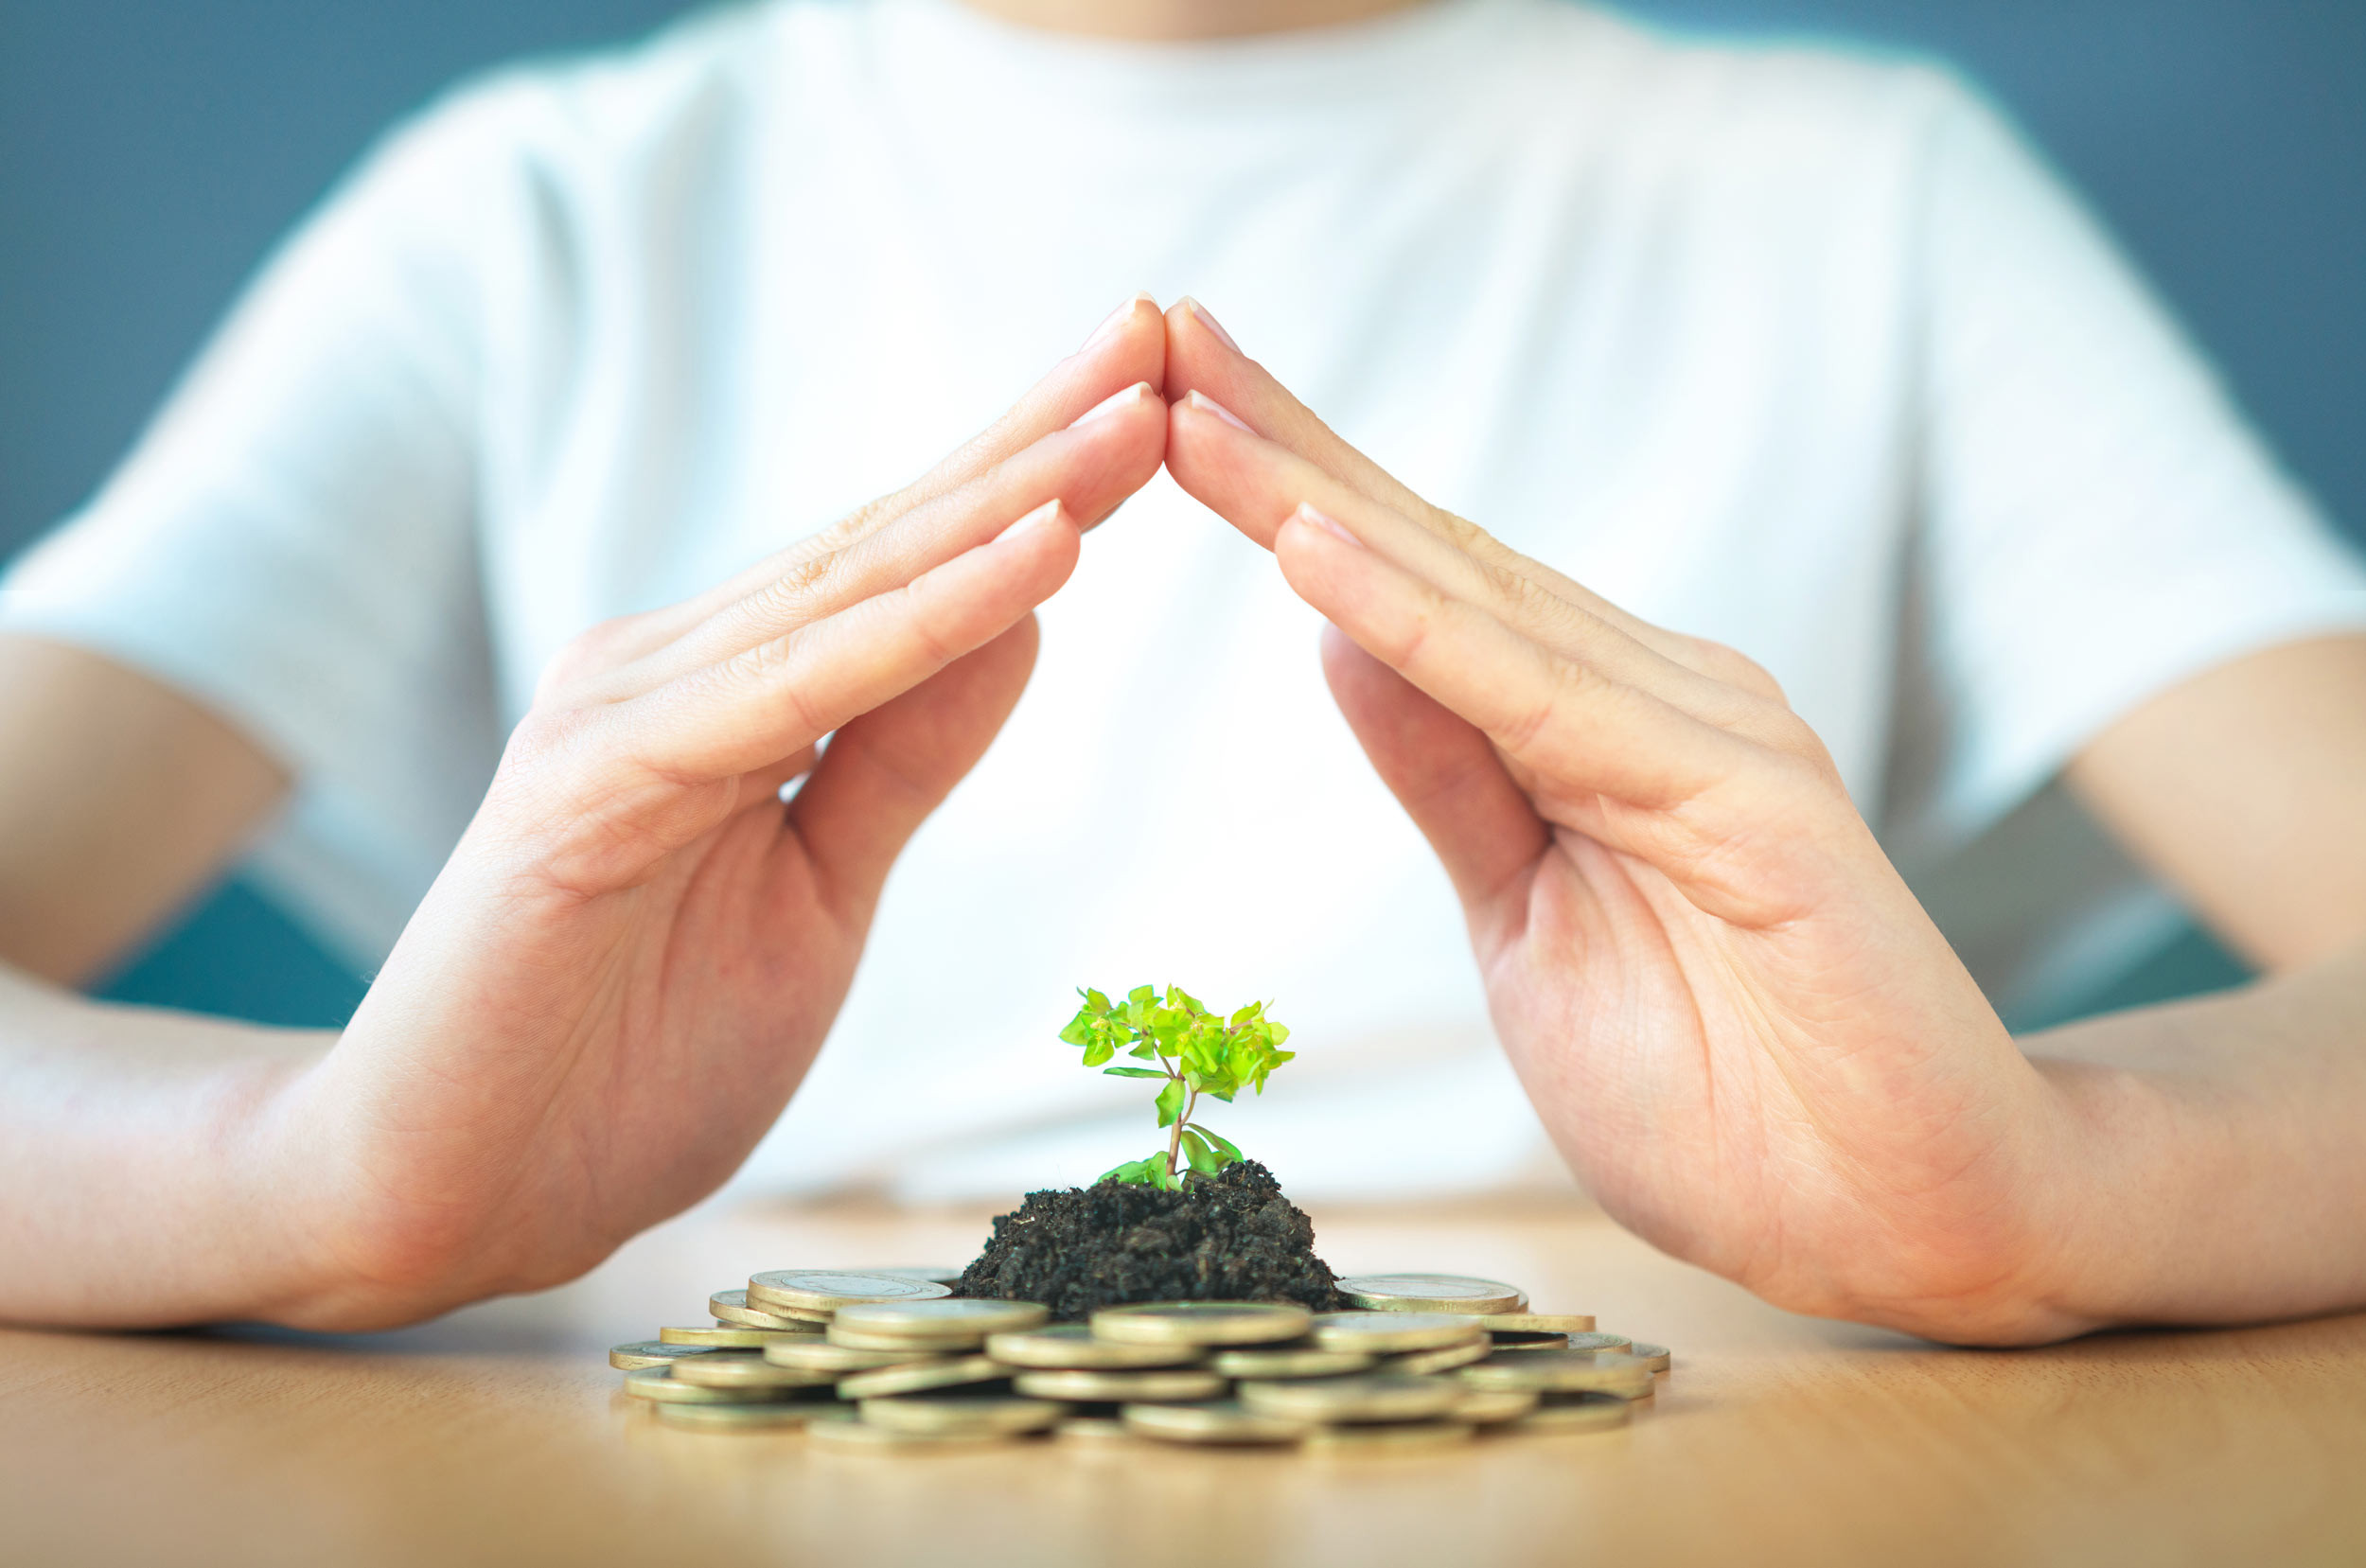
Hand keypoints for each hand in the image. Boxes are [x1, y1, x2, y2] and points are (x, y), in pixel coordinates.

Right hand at [266, 301, 1169, 1328]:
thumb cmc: (626, 1049)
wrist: (447, 1189)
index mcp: (733, 691)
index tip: (1162, 398)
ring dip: (1007, 497)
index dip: (1035, 475)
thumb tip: (1027, 613)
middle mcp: (677, 667)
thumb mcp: (821, 893)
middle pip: (891, 534)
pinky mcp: (591, 790)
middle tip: (1166, 330)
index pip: (908, 560)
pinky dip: (921, 624)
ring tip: (1132, 414)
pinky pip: (792, 693)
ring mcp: (627, 715)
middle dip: (1038, 435)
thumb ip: (904, 753)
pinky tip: (1037, 555)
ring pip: (852, 589)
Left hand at [1161, 301, 2083, 1343]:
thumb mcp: (1522, 922)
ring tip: (1195, 410)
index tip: (1164, 409)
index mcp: (1590, 722)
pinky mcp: (1746, 794)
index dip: (1288, 490)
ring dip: (1321, 497)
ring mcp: (1703, 728)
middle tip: (1155, 332)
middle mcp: (1647, 691)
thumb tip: (1336, 639)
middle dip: (1284, 443)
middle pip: (1432, 548)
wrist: (1904, 1213)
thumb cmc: (1719, 1089)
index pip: (1413, 582)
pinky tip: (1314, 551)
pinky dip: (1421, 623)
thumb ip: (1450, 779)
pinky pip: (1544, 699)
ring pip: (1474, 595)